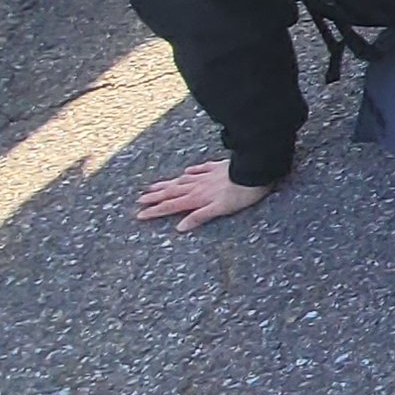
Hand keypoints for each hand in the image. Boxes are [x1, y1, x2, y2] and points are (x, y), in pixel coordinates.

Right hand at [133, 158, 274, 231]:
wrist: (255, 171)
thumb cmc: (240, 194)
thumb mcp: (220, 209)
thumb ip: (199, 217)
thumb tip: (179, 227)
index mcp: (197, 197)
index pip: (172, 205)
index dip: (155, 211)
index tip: (140, 214)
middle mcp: (198, 186)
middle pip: (172, 192)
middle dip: (155, 197)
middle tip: (139, 200)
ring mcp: (206, 175)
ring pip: (182, 180)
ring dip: (166, 184)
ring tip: (153, 186)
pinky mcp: (217, 167)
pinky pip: (199, 169)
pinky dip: (190, 171)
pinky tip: (185, 171)